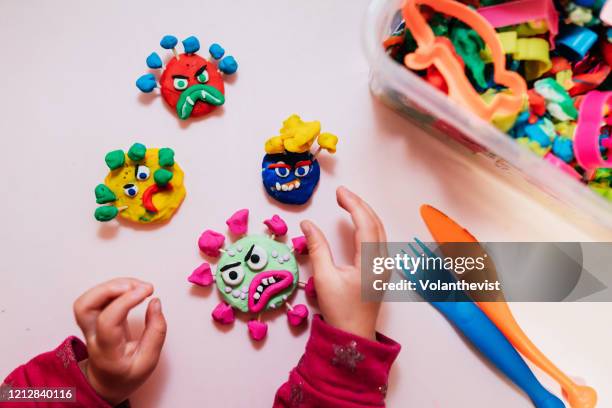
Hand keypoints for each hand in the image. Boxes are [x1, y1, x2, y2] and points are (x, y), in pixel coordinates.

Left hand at [73, 278, 166, 404]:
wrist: (107, 382)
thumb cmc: (126, 374)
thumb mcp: (148, 361)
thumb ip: (156, 332)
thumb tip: (155, 302)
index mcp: (106, 352)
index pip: (107, 320)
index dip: (126, 301)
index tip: (147, 292)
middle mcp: (91, 337)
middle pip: (85, 305)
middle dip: (111, 288)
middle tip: (138, 286)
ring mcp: (88, 326)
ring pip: (88, 298)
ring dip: (113, 285)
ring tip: (137, 286)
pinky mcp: (93, 317)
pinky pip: (96, 296)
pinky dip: (115, 287)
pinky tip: (131, 290)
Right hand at [300, 186, 387, 339]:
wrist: (354, 335)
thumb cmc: (339, 309)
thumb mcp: (324, 278)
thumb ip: (317, 248)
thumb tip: (308, 224)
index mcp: (370, 262)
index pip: (365, 224)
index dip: (353, 204)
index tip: (339, 192)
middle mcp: (382, 261)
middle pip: (375, 223)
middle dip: (359, 205)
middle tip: (341, 194)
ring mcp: (384, 266)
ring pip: (379, 230)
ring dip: (365, 214)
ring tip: (348, 203)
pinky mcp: (381, 270)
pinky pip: (379, 240)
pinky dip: (368, 225)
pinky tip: (358, 223)